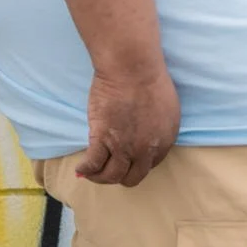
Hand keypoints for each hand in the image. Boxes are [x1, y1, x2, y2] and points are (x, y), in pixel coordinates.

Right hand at [77, 60, 178, 185]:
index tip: (127, 161)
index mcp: (165, 139)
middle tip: (109, 168)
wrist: (133, 69)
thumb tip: (146, 137)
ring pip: (112, 176)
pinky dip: (85, 170)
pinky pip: (92, 165)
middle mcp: (147, 148)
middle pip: (133, 177)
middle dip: (120, 175)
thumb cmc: (149, 80)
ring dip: (100, 176)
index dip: (136, 165)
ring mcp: (125, 147)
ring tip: (92, 170)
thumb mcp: (166, 108)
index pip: (150, 165)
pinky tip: (80, 168)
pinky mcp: (103, 141)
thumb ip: (157, 128)